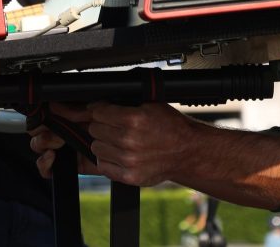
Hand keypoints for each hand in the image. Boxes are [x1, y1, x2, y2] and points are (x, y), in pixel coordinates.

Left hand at [30, 101, 196, 186]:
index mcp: (134, 119)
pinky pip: (102, 165)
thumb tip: (93, 106)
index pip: (98, 112)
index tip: (102, 112)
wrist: (186, 151)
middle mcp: (129, 140)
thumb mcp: (148, 105)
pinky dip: (107, 160)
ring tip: (118, 140)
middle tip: (114, 126)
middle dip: (101, 126)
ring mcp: (128, 160)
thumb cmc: (169, 126)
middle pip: (94, 129)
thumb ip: (122, 104)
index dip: (99, 110)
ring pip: (96, 147)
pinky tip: (119, 154)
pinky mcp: (128, 176)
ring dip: (103, 143)